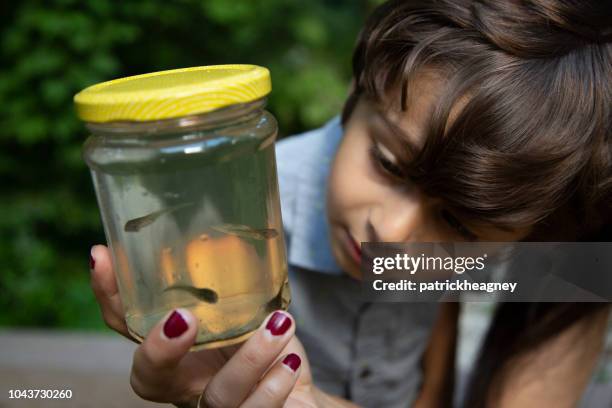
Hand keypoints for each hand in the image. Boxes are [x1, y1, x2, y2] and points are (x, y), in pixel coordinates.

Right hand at [89, 244, 324, 406]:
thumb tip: (222, 227)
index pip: (127, 327)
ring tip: (279, 324)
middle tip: (183, 317)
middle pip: (149, 379)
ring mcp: (218, 405)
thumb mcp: (244, 309)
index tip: (103, 256)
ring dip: (249, 359)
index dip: (109, 296)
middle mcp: (187, 384)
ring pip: (219, 397)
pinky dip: (275, 384)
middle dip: (157, 350)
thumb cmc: (262, 347)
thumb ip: (231, 283)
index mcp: (176, 352)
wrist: (298, 394)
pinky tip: (289, 357)